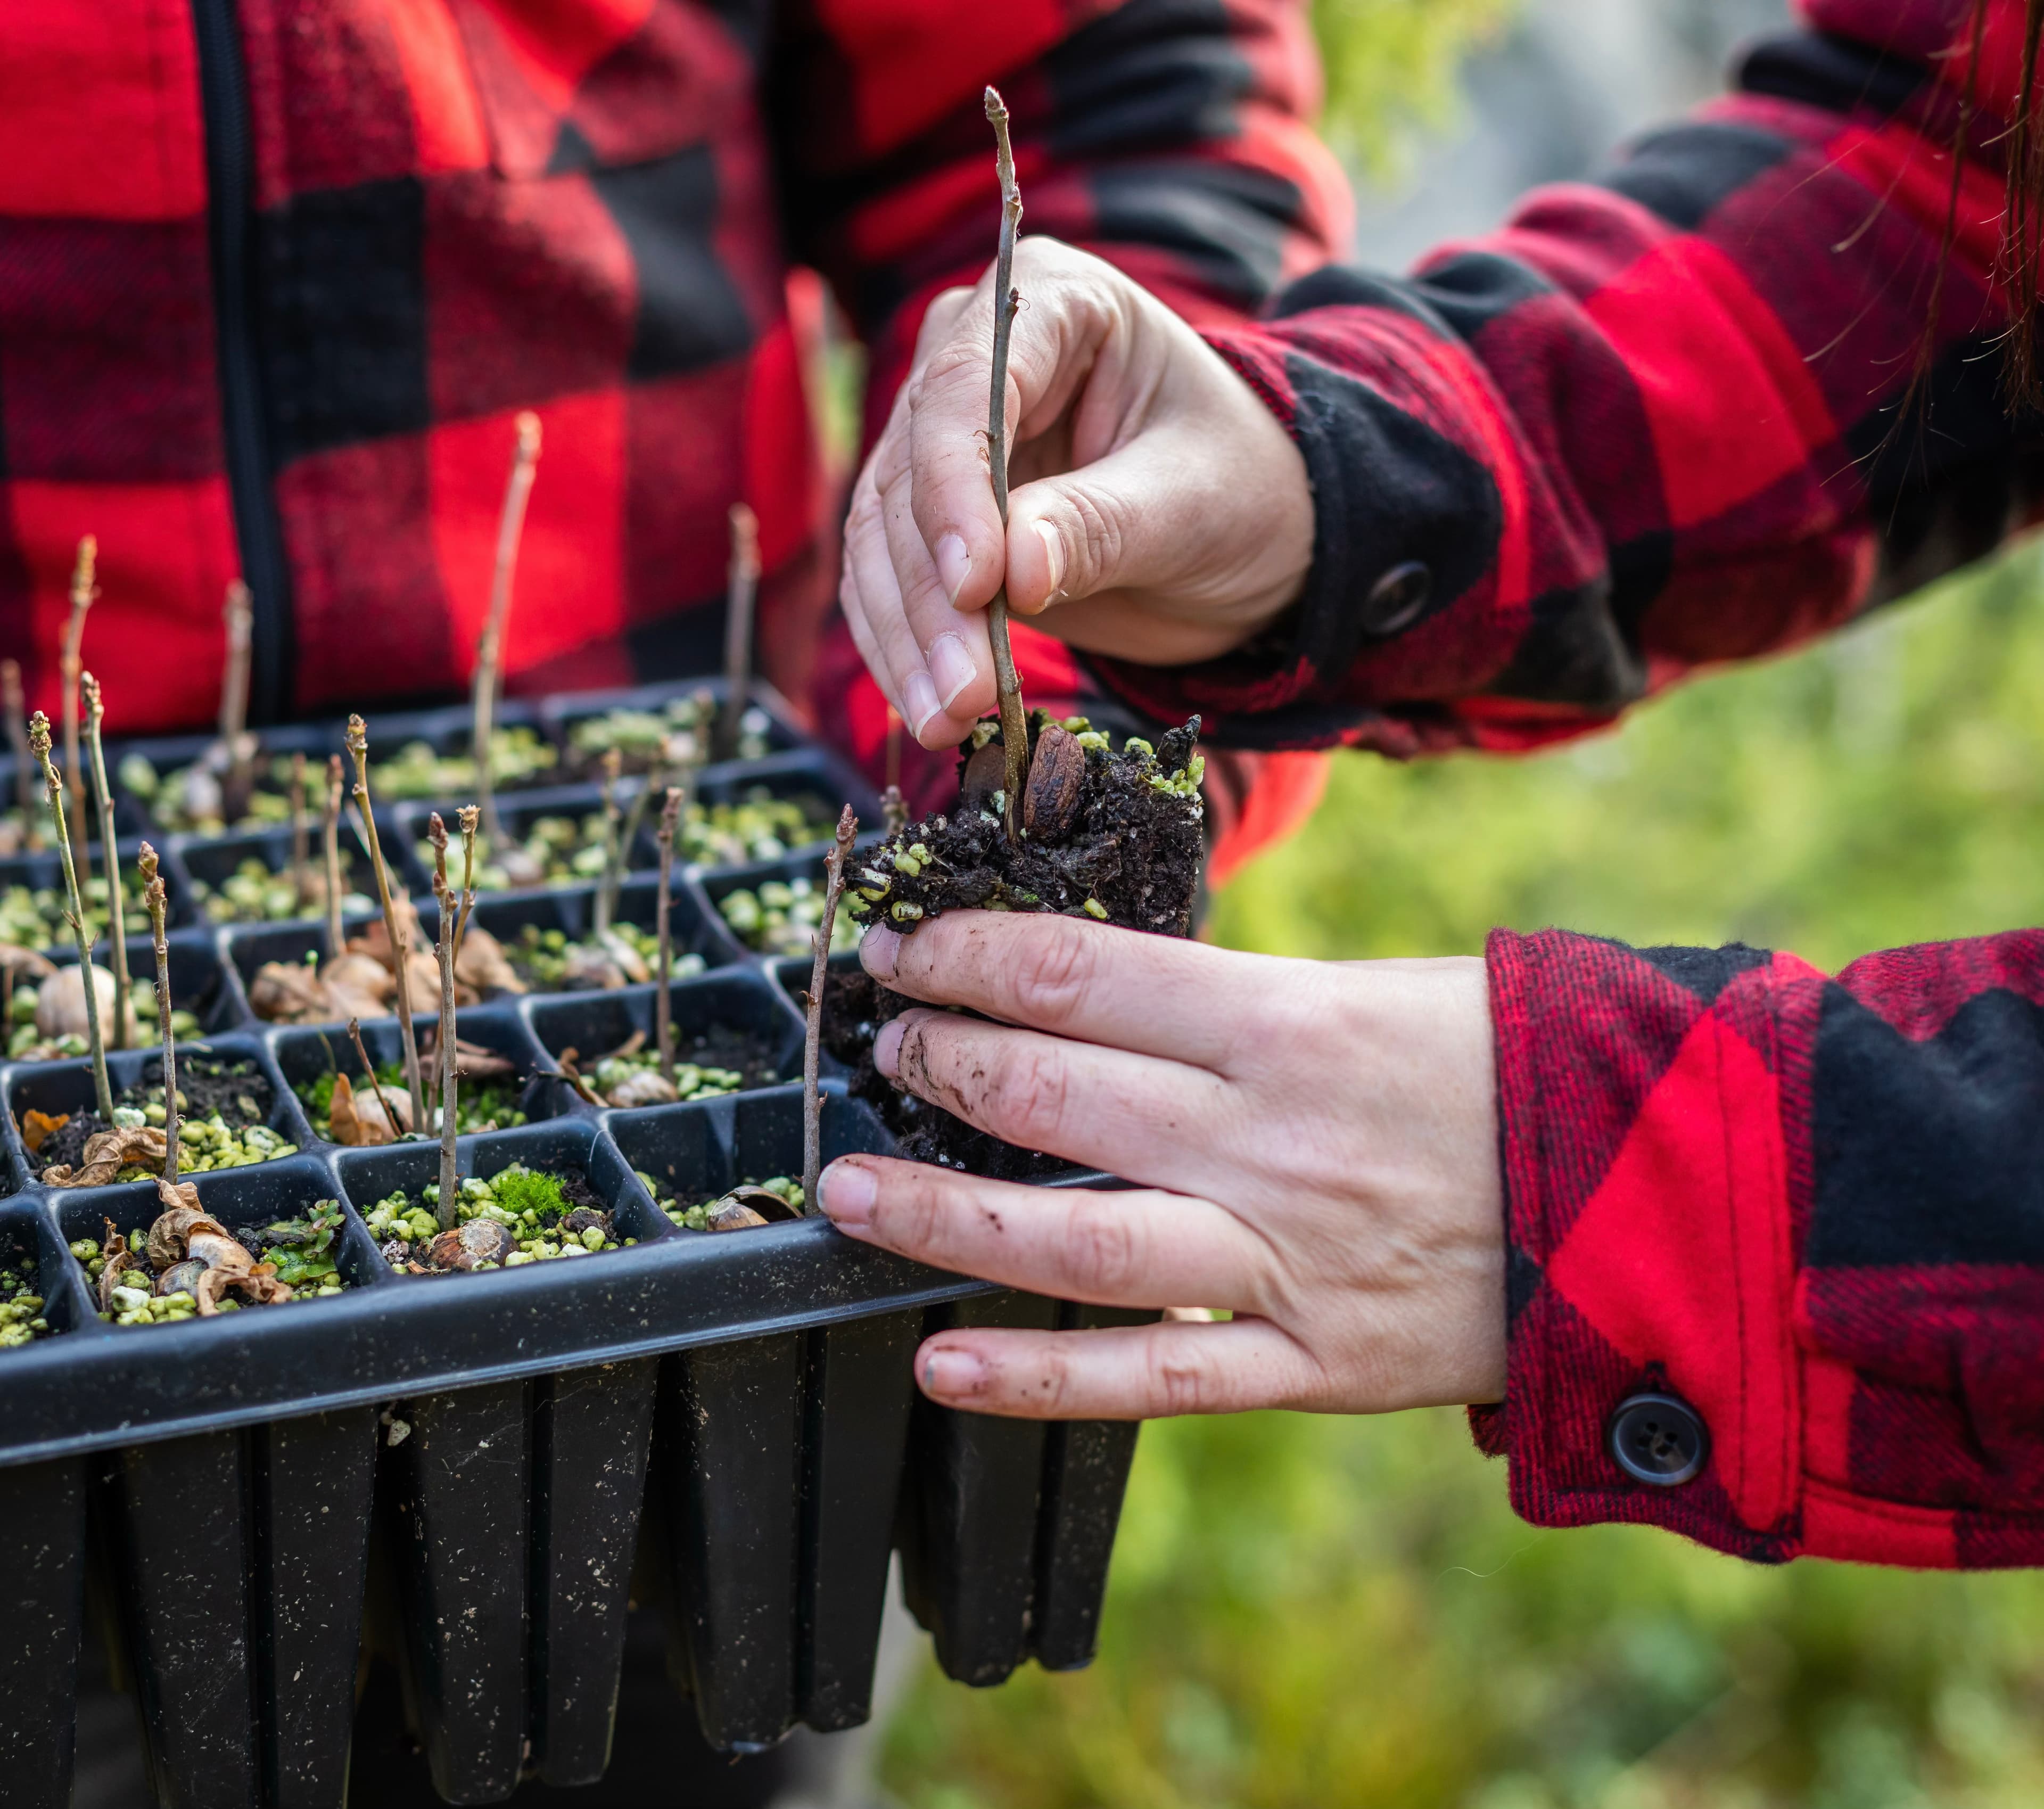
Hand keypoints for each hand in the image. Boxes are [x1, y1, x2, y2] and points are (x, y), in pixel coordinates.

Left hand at [817, 913, 1505, 1418]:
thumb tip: (1104, 992)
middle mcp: (1269, 1140)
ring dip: (940, 1213)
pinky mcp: (1314, 1363)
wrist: (1663, 1200)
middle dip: (942, 1061)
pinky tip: (941, 1362)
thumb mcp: (1384, 991)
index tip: (905, 950)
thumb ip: (1243, 1002)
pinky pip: (1155, 1378)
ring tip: (847, 1191)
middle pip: (1053, 1094)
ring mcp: (1285, 1261)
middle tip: (883, 1047)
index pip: (1077, 976)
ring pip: (1074, 1242)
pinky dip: (1041, 1375)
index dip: (966, 955)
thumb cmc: (1514, 1069)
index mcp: (1290, 1025)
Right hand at [841, 237, 1314, 748]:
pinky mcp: (934, 524)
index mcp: (1052, 302)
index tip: (976, 586)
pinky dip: (905, 653)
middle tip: (963, 694)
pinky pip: (889, 586)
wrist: (1250, 532)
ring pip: (882, 539)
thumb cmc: (1242, 487)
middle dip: (931, 596)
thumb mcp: (1194, 502)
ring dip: (907, 640)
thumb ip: (1103, 525)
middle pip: (910, 473)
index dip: (956, 491)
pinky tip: (932, 711)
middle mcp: (973, 357)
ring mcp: (943, 443)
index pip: (968, 388)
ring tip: (949, 723)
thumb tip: (1015, 572)